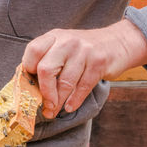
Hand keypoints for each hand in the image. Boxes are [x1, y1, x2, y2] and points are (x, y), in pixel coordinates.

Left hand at [21, 19, 146, 118]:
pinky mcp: (98, 63)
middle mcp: (67, 41)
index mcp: (54, 36)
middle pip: (46, 69)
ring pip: (65, 82)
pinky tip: (69, 107)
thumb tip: (27, 81)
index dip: (28, 70)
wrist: (118, 42)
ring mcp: (84, 51)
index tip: (30, 85)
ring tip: (54, 111)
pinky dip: (74, 100)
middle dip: (44, 92)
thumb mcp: (63, 45)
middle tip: (45, 105)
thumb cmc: (84, 49)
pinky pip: (83, 86)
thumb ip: (46, 58)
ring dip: (58, 101)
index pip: (33, 51)